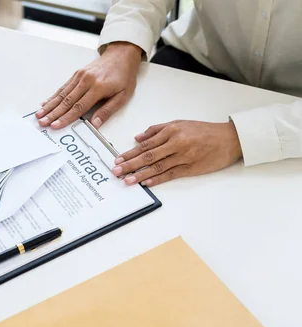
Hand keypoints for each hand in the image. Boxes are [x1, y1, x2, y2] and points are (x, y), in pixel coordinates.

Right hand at [36, 42, 141, 129]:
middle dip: (53, 113)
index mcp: (98, 87)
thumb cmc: (124, 77)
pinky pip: (63, 87)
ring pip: (62, 94)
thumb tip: (95, 125)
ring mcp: (80, 76)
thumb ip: (107, 111)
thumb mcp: (123, 96)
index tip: (56, 125)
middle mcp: (86, 81)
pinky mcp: (77, 74)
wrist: (121, 55)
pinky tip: (45, 103)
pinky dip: (53, 96)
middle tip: (42, 122)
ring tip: (39, 114)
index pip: (79, 106)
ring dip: (49, 105)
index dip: (66, 118)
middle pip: (66, 101)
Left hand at [112, 120, 242, 185]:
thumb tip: (138, 138)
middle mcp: (176, 143)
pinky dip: (158, 179)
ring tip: (127, 180)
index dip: (130, 152)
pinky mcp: (191, 168)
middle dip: (130, 164)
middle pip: (148, 155)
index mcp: (171, 131)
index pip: (145, 144)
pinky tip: (146, 182)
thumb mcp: (180, 123)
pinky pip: (171, 174)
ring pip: (157, 166)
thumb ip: (157, 130)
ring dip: (140, 174)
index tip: (118, 159)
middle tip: (116, 171)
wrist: (230, 138)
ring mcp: (183, 156)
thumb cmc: (204, 130)